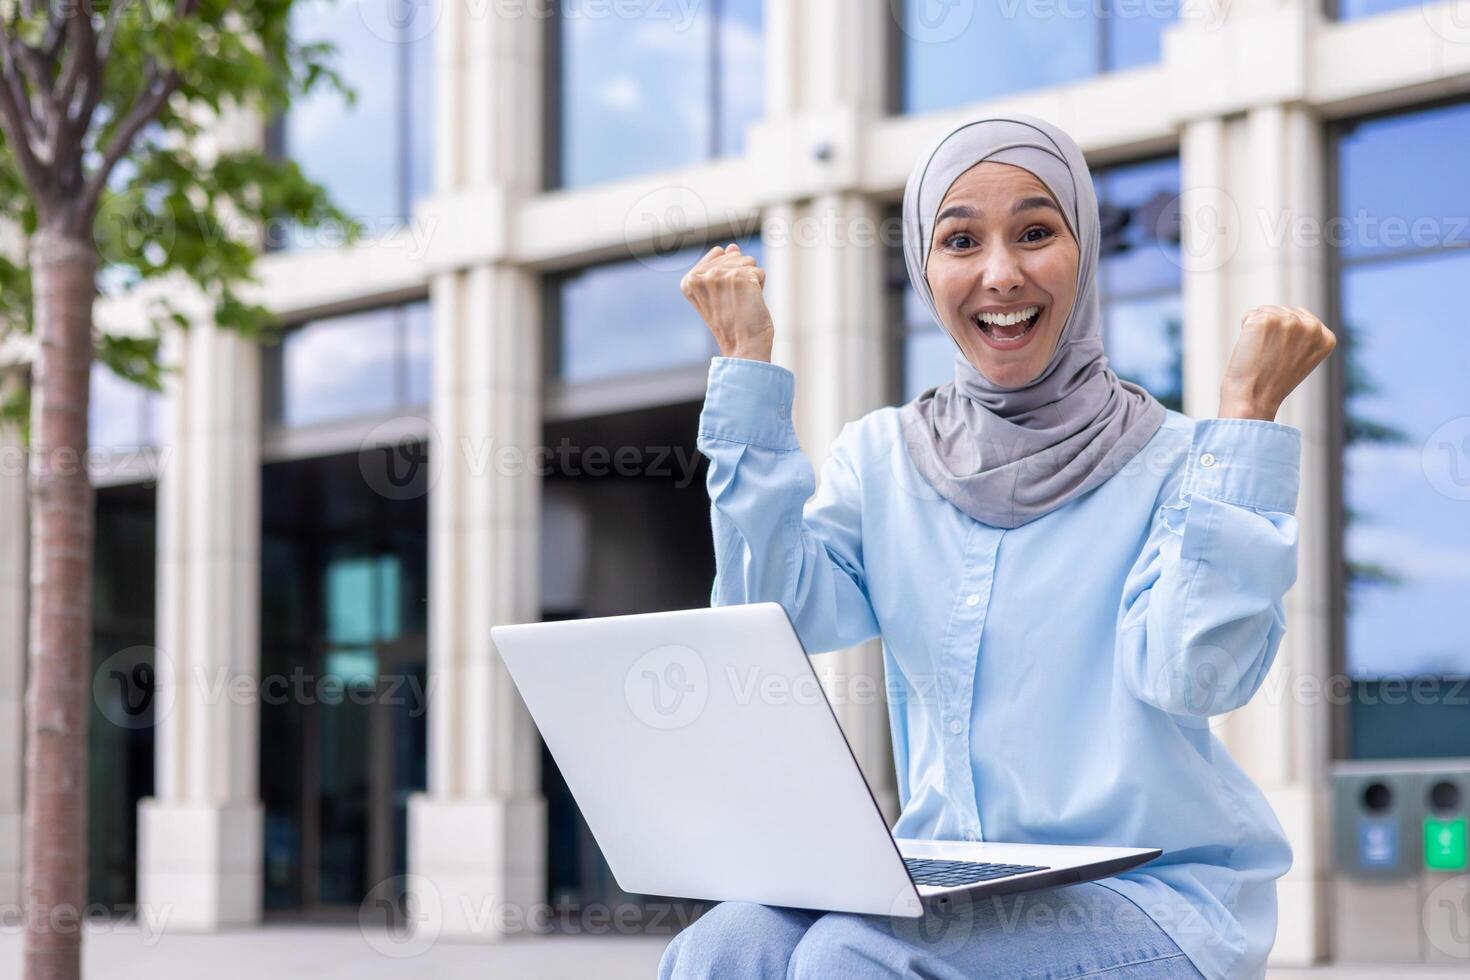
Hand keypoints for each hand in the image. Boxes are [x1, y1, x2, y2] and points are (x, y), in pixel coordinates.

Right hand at [680, 242, 773, 361]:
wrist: (743, 346)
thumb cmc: (732, 323)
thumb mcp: (719, 293)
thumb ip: (721, 267)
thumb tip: (733, 246)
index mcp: (689, 280)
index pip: (718, 253)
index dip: (727, 274)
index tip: (723, 297)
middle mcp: (701, 276)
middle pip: (734, 255)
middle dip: (740, 275)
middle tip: (734, 302)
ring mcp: (719, 276)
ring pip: (748, 261)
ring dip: (750, 281)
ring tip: (742, 302)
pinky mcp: (740, 278)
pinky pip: (759, 272)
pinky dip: (760, 287)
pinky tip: (751, 303)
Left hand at [1218, 305, 1336, 420]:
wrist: (1254, 398)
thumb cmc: (1273, 382)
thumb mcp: (1302, 359)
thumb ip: (1305, 336)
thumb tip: (1297, 313)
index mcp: (1326, 338)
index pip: (1302, 317)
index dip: (1286, 337)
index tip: (1285, 357)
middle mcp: (1311, 327)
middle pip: (1283, 311)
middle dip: (1272, 331)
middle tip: (1270, 358)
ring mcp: (1289, 321)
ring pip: (1266, 310)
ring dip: (1258, 329)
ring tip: (1261, 354)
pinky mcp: (1265, 320)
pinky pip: (1250, 315)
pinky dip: (1245, 329)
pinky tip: (1251, 348)